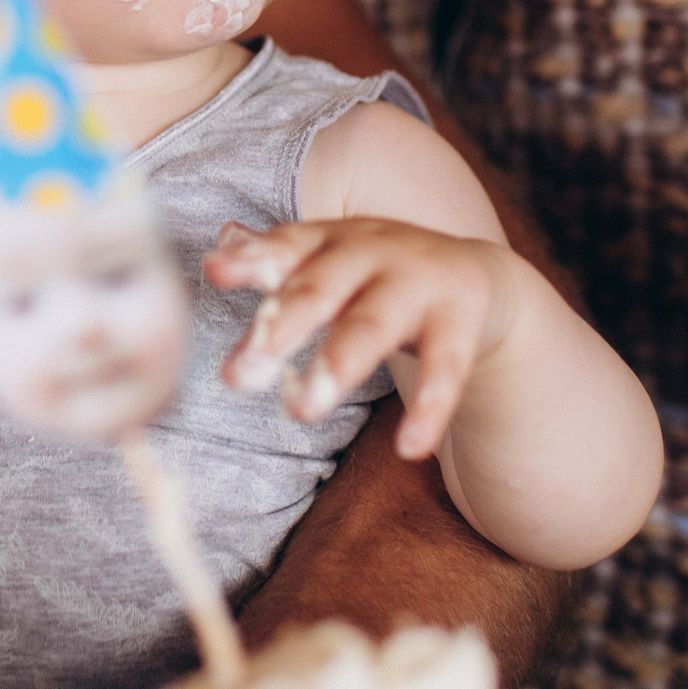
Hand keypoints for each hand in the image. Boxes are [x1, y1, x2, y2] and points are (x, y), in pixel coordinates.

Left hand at [206, 219, 527, 459]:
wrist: (473, 275)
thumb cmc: (376, 274)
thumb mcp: (327, 259)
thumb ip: (274, 257)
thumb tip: (219, 246)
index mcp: (331, 239)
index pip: (286, 246)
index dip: (252, 258)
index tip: (214, 273)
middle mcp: (372, 253)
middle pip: (321, 289)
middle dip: (280, 328)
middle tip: (238, 378)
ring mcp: (418, 285)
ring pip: (373, 326)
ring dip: (338, 364)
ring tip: (302, 410)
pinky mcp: (460, 322)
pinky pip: (446, 369)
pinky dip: (429, 409)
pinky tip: (410, 449)